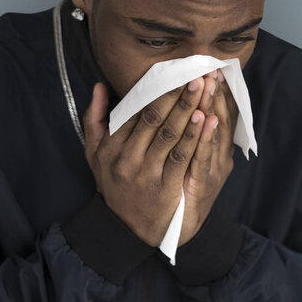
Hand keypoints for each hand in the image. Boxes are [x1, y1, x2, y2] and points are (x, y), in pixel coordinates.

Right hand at [82, 77, 206, 246]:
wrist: (125, 229)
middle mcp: (127, 159)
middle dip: (176, 94)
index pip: (134, 112)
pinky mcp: (166, 189)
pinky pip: (183, 159)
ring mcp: (147, 175)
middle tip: (193, 73)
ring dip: (188, 109)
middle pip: (155, 120)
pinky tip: (206, 119)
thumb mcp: (94, 154)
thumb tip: (100, 86)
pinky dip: (195, 137)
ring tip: (203, 88)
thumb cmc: (113, 184)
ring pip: (171, 136)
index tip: (173, 72)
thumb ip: (95, 119)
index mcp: (111, 147)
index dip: (156, 90)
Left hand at [178, 68, 238, 246]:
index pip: (218, 112)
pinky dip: (206, 137)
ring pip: (215, 133)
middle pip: (219, 117)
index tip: (209, 68)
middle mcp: (219, 155)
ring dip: (212, 106)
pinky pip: (204, 157)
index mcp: (214, 147)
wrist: (179, 229)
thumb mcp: (191, 159)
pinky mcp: (204, 183)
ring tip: (210, 83)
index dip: (215, 91)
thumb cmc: (182, 190)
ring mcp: (214, 168)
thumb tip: (189, 106)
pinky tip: (205, 118)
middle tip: (210, 68)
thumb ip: (189, 132)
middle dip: (214, 92)